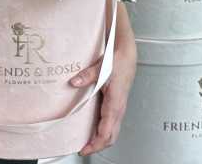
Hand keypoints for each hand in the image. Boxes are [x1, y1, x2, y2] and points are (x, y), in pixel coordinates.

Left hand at [69, 4, 137, 156]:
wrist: (127, 53)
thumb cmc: (117, 60)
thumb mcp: (102, 67)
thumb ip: (87, 75)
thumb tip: (73, 82)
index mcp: (115, 103)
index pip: (106, 131)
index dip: (95, 143)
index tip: (84, 149)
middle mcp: (119, 108)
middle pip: (111, 136)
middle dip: (98, 146)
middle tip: (83, 149)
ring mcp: (119, 107)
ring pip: (113, 131)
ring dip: (101, 139)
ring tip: (87, 142)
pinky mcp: (118, 103)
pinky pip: (112, 122)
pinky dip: (104, 130)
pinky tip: (95, 128)